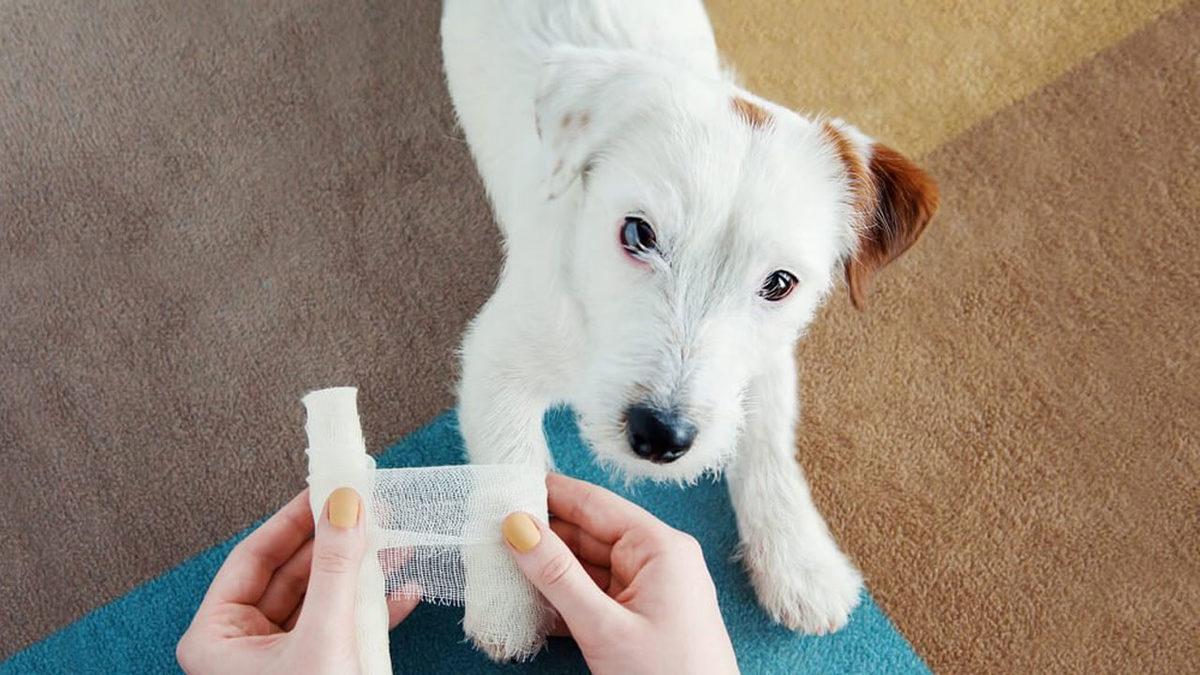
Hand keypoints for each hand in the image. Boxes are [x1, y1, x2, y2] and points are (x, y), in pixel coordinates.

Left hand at [177, 488, 418, 673]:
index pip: (254, 556)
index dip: (295, 518)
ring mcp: (280, 662)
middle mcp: (242, 647)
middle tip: (368, 506)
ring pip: (321, 598)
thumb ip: (335, 567)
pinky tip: (403, 591)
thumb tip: (345, 504)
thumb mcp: (325, 638)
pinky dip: (371, 607)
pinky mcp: (315, 672)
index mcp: (217, 638)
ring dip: (360, 571)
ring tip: (395, 542)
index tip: (329, 485)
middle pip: (292, 573)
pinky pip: (340, 626)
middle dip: (336, 542)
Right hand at [502, 473, 738, 674]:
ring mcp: (649, 591)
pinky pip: (594, 596)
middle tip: (491, 530)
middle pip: (588, 533)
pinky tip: (529, 602)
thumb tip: (519, 527)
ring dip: (547, 570)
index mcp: (660, 547)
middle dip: (542, 534)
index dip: (549, 492)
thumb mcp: (604, 627)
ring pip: (587, 567)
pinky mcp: (639, 619)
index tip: (507, 484)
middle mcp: (657, 560)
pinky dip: (563, 598)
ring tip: (500, 564)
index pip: (594, 503)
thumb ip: (558, 576)